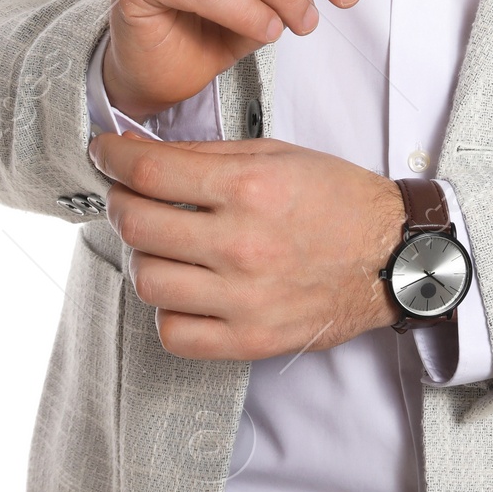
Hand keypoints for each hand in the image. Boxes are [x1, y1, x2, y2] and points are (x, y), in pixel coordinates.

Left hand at [90, 132, 406, 359]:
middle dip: (119, 201)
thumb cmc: (338, 198)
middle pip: (138, 224)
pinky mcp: (248, 340)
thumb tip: (147, 151)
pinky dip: (167, 308)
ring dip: (142, 255)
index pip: (151, 170)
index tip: (102, 152)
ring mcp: (243, 298)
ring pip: (148, 280)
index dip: (112, 157)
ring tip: (158, 242)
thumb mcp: (278, 154)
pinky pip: (174, 332)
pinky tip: (183, 286)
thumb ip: (210, 154)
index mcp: (250, 187)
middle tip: (125, 194)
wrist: (390, 255)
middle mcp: (242, 243)